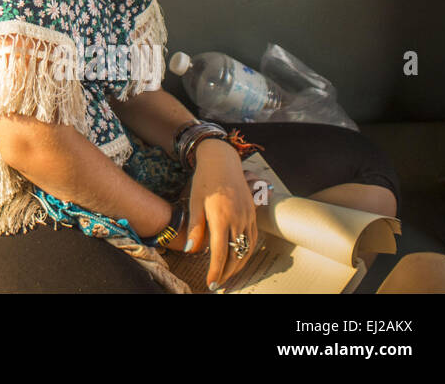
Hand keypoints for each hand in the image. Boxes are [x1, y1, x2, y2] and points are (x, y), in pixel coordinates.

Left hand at [183, 138, 257, 288]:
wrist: (222, 160)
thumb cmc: (204, 180)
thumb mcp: (194, 202)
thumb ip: (194, 227)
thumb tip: (191, 250)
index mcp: (221, 217)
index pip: (219, 252)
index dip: (216, 270)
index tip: (211, 283)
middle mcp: (238, 219)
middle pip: (235, 254)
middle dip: (227, 273)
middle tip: (219, 284)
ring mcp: (248, 216)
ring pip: (246, 249)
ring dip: (238, 265)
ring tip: (227, 275)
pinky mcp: (253, 213)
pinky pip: (252, 238)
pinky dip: (246, 252)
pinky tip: (239, 257)